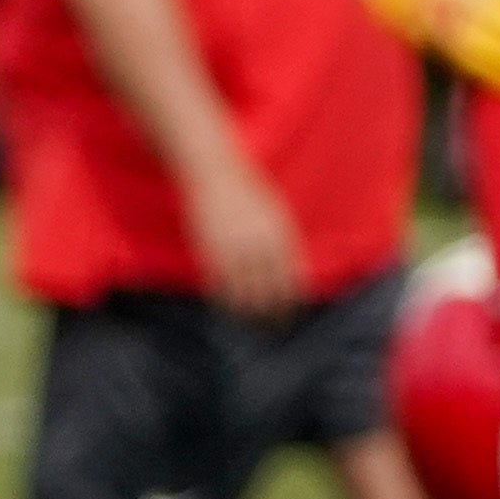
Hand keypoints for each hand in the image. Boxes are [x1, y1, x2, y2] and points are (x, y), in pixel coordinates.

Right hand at [179, 154, 304, 319]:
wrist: (215, 171)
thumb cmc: (245, 187)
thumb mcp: (274, 211)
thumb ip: (280, 239)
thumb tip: (288, 265)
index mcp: (280, 235)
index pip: (289, 278)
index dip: (288, 300)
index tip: (287, 315)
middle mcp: (260, 244)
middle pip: (268, 289)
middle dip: (270, 311)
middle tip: (270, 327)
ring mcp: (234, 247)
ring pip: (244, 290)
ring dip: (247, 310)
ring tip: (249, 322)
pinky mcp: (211, 248)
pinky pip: (219, 281)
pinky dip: (223, 296)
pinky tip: (225, 305)